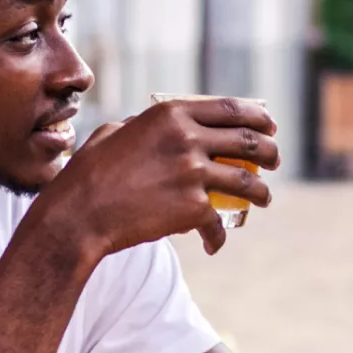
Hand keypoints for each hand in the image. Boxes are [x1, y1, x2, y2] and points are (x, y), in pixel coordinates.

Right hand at [40, 97, 278, 258]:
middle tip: (274, 161)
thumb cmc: (88, 174)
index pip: (232, 108)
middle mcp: (188, 138)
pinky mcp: (193, 207)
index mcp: (171, 114)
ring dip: (261, 193)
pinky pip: (218, 223)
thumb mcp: (114, 133)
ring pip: (247, 182)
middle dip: (270, 152)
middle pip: (249, 142)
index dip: (258, 117)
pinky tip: (214, 244)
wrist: (78, 216)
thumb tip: (153, 127)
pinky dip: (217, 236)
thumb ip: (141, 126)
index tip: (270, 127)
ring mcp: (193, 173)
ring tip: (264, 199)